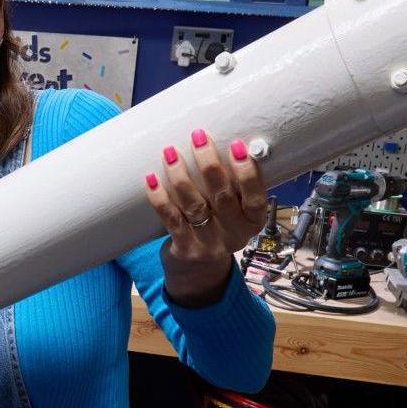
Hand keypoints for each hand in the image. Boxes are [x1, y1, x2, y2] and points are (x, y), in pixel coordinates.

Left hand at [144, 130, 268, 307]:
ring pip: (194, 205)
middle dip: (209, 164)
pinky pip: (170, 219)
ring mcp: (209, 243)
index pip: (255, 197)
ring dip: (181, 176)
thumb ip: (235, 186)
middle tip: (198, 136)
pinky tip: (151, 178)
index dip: (247, 173)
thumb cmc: (220, 225)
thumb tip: (226, 140)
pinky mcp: (184, 248)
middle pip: (221, 197)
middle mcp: (234, 234)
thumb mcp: (237, 212)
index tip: (236, 145)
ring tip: (170, 151)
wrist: (200, 271)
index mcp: (253, 221)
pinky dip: (159, 197)